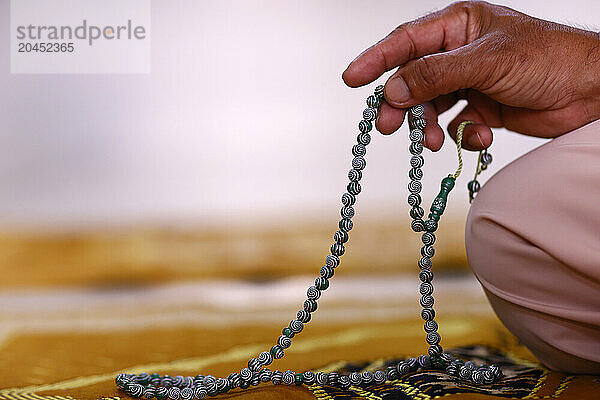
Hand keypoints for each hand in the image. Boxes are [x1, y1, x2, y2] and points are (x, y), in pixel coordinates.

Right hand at [342, 1, 599, 150]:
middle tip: (387, 126)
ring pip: (432, 106)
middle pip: (414, 78)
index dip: (376, 60)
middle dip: (401, 103)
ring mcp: (471, 81)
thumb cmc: (548, 60)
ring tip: (434, 141)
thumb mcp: (487, 61)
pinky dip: (462, 134)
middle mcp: (461, 52)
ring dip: (430, 125)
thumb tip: (392, 89)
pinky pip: (457, 124)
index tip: (351, 80)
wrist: (592, 93)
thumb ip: (435, 74)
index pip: (407, 40)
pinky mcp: (483, 108)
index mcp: (460, 25)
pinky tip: (479, 137)